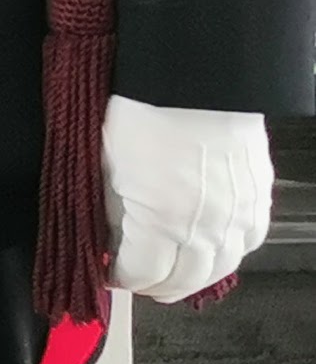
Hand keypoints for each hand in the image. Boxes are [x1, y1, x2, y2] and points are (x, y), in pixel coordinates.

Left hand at [103, 95, 274, 301]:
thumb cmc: (143, 110)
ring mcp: (237, 217)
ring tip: (169, 272)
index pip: (140, 275)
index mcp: (160, 221)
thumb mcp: (106, 165)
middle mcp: (205, 229)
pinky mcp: (258, 201)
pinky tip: (208, 248)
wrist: (194, 77)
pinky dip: (225, 254)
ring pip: (218, 271)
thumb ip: (111, 213)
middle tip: (136, 278)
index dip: (119, 278)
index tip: (107, 272)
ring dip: (190, 277)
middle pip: (181, 283)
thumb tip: (112, 241)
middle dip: (152, 285)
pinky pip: (246, 244)